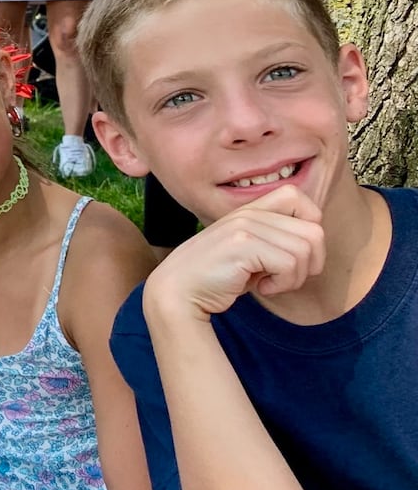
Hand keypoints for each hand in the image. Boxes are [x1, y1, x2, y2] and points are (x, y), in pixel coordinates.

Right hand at [144, 186, 324, 323]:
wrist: (176, 293)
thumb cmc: (215, 279)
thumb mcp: (248, 253)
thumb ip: (273, 241)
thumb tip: (313, 243)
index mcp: (249, 210)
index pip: (298, 196)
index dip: (309, 226)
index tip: (292, 254)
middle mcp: (248, 213)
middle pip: (314, 230)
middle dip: (310, 263)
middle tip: (284, 277)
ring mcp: (244, 227)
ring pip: (305, 250)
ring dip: (295, 277)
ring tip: (269, 283)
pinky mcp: (242, 245)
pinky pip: (289, 265)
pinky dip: (282, 285)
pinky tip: (261, 289)